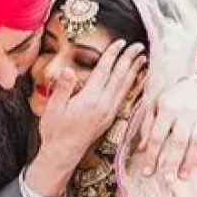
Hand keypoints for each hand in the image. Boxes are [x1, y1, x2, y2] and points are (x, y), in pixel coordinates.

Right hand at [26, 41, 145, 196]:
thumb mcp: (53, 108)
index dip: (112, 55)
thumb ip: (63, 88)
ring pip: (124, 87)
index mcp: (89, 100)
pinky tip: (135, 80)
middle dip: (129, 59)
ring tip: (143, 59)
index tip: (120, 42)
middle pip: (119, 77)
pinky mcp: (109, 118)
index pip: (104, 72)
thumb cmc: (55, 131)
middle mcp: (103, 105)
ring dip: (134, 71)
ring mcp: (108, 112)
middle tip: (138, 46)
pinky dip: (131, 85)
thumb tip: (69, 71)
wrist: (62, 154)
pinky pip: (123, 97)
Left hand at [136, 77, 196, 180]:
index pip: (158, 135)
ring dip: (190, 161)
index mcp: (167, 108)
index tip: (147, 172)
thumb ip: (147, 127)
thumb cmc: (171, 102)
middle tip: (167, 179)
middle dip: (172, 161)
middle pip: (178, 140)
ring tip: (183, 176)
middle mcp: (186, 112)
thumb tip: (141, 149)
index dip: (152, 155)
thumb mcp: (155, 108)